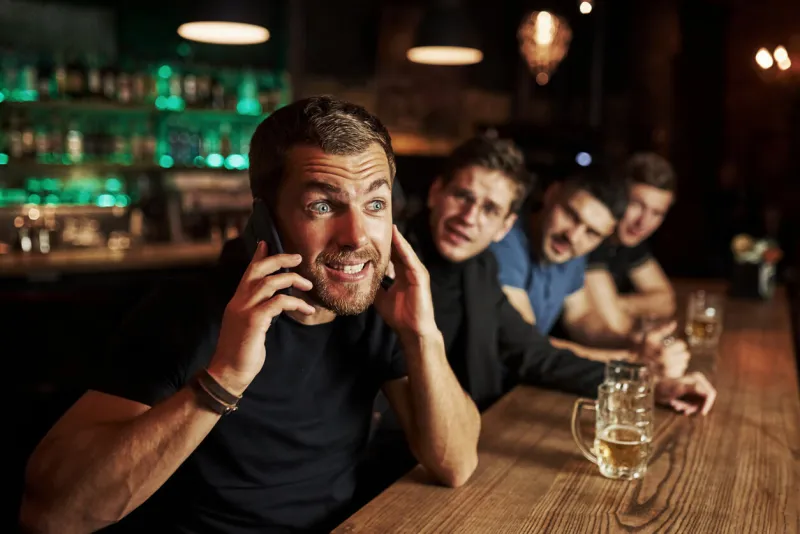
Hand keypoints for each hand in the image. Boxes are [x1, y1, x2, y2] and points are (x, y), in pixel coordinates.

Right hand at [208, 241, 314, 394]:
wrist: (228, 373)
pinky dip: (296, 303)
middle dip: (279, 259)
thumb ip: (257, 312)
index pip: (248, 272)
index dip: (258, 256)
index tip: (266, 243)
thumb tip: (271, 305)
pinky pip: (278, 303)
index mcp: (237, 301)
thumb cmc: (241, 353)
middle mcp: (239, 301)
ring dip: (293, 280)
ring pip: (270, 282)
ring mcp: (244, 309)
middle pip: (258, 269)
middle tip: (297, 257)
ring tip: (308, 287)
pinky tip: (308, 310)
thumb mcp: (249, 327)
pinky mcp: (253, 320)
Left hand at [373, 225, 437, 339]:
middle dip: (391, 237)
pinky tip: (398, 240)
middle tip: (382, 222)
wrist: (412, 331)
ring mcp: (417, 273)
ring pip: (406, 252)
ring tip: (391, 226)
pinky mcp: (421, 278)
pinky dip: (404, 250)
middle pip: (399, 250)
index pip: (392, 255)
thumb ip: (374, 285)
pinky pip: (411, 260)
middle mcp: (410, 271)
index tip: (373, 234)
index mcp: (401, 274)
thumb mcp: (380, 297)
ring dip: (398, 239)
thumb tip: (358, 278)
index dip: (383, 245)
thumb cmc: (399, 316)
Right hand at [639, 321, 689, 377]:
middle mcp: (665, 363)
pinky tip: (671, 365)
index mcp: (662, 351)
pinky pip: (679, 372)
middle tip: (675, 351)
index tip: (674, 343)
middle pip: (685, 355)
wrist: (634, 362)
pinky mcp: (666, 378)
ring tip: (673, 358)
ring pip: (683, 364)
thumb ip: (663, 329)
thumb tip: (674, 322)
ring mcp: (665, 372)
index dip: (679, 343)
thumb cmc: (643, 346)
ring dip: (681, 360)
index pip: (681, 345)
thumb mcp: (651, 335)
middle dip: (682, 352)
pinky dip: (677, 368)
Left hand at [655, 372, 716, 415]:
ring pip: (698, 405)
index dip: (707, 404)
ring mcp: (694, 391)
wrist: (654, 389)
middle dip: (694, 407)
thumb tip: (708, 392)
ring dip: (688, 408)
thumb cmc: (666, 387)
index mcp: (698, 379)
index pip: (710, 394)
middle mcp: (698, 384)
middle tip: (683, 409)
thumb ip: (695, 388)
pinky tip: (675, 405)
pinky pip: (693, 407)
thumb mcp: (681, 387)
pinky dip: (685, 408)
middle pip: (705, 401)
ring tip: (676, 405)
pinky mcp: (690, 397)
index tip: (702, 413)